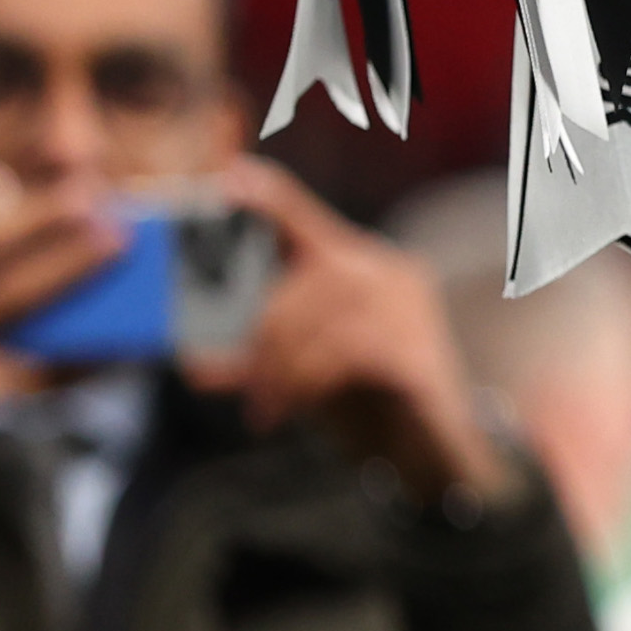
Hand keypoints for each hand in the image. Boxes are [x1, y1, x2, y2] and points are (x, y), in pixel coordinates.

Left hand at [191, 158, 515, 511]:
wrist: (435, 452)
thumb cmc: (367, 402)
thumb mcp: (307, 366)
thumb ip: (264, 351)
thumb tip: (195, 361)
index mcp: (361, 265)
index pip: (307, 217)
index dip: (269, 196)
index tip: (231, 178)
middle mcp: (391, 273)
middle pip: (309, 276)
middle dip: (264, 331)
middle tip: (232, 377)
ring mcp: (411, 310)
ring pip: (322, 316)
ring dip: (280, 366)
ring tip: (265, 404)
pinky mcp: (420, 351)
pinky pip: (346, 353)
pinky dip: (306, 383)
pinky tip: (289, 409)